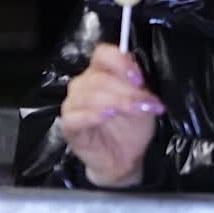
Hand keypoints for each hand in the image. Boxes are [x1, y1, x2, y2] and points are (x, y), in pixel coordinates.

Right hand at [60, 42, 164, 186]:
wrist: (124, 158)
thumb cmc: (131, 128)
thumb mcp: (143, 104)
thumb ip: (139, 89)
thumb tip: (139, 82)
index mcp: (103, 73)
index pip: (103, 54)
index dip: (121, 63)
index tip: (138, 79)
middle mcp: (84, 84)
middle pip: (99, 77)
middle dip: (125, 90)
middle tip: (144, 103)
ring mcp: (73, 104)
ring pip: (88, 95)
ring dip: (115, 102)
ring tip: (133, 111)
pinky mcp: (69, 125)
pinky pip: (74, 116)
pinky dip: (91, 114)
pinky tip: (106, 116)